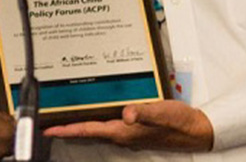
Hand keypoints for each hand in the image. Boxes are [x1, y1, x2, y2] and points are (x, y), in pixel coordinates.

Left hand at [44, 100, 213, 151]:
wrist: (197, 130)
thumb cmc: (180, 122)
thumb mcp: (162, 113)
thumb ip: (144, 112)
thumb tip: (127, 113)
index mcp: (123, 131)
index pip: (88, 130)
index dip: (67, 130)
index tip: (48, 130)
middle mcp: (122, 134)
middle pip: (87, 131)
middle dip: (67, 127)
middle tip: (48, 122)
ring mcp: (127, 132)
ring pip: (97, 128)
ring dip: (80, 123)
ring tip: (63, 116)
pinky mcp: (134, 128)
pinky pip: (108, 124)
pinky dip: (96, 119)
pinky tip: (94, 111)